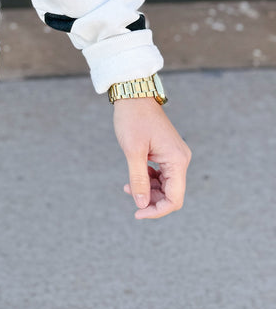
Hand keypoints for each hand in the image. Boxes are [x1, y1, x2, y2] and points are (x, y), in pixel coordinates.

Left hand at [113, 97, 190, 219]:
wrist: (134, 95)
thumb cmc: (133, 119)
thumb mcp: (133, 151)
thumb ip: (139, 179)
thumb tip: (142, 204)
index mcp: (177, 160)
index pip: (175, 198)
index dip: (157, 211)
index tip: (137, 213)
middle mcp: (181, 159)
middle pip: (172, 194)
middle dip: (152, 201)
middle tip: (130, 197)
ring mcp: (175, 155)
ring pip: (167, 185)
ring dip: (149, 191)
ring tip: (129, 186)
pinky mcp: (168, 152)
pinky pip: (163, 174)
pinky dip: (150, 180)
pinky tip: (136, 177)